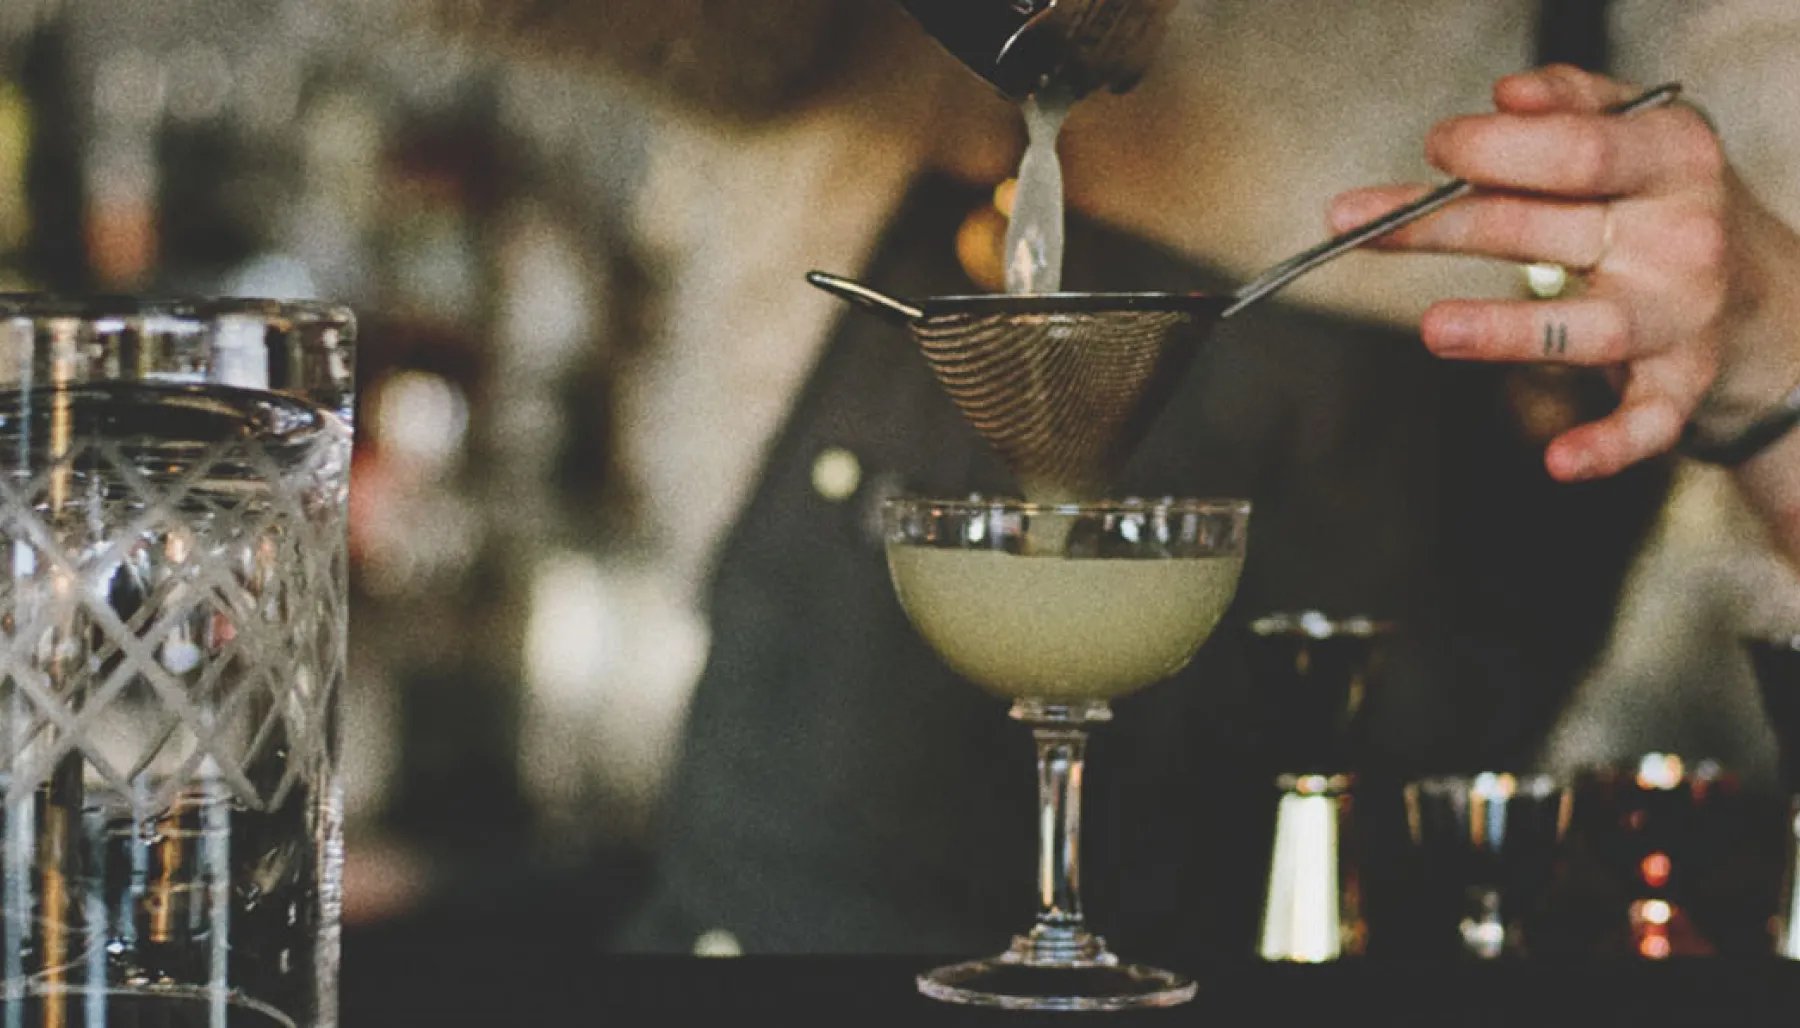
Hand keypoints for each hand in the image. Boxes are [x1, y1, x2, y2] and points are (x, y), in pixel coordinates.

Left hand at [1329, 64, 1799, 481]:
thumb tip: (1505, 97)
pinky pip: (1645, 422)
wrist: (1769, 297)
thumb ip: (1572, 103)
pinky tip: (1559, 461)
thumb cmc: (1666, 206)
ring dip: (1507, 330)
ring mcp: (1682, 318)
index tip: (1436, 148)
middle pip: (1546, 229)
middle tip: (1362, 224)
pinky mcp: (1682, 385)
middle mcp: (1681, 237)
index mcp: (1670, 159)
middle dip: (1444, 223)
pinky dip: (1607, 445)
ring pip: (1587, 328)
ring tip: (1435, 330)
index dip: (1496, 149)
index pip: (1576, 150)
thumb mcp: (1639, 132)